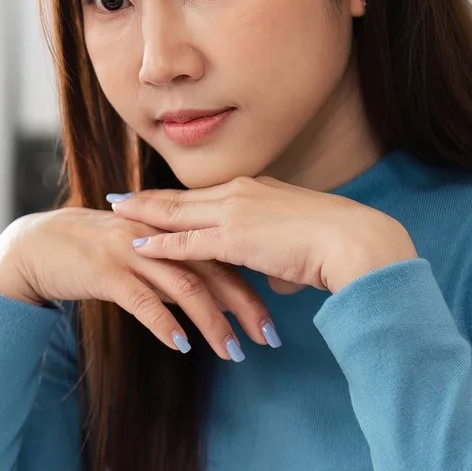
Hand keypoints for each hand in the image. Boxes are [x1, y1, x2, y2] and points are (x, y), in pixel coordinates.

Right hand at [0, 206, 274, 358]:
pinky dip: (165, 323)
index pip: (222, 257)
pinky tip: (182, 346)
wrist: (36, 246)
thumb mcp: (140, 261)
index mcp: (168, 231)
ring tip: (232, 353)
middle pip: (213, 270)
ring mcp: (131, 251)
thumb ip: (172, 274)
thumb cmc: (90, 256)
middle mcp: (156, 237)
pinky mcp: (105, 272)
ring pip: (185, 286)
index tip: (274, 318)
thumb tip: (208, 299)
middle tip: (268, 340)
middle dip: (244, 307)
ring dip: (212, 322)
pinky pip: (141, 300)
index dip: (252, 287)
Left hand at [115, 176, 415, 294]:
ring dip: (144, 214)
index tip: (155, 195)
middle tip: (118, 197)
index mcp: (260, 190)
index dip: (179, 195)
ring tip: (116, 214)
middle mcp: (243, 193)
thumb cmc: (340, 246)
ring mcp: (236, 212)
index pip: (207, 193)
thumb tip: (280, 279)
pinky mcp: (235, 238)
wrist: (356, 242)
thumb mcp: (303, 248)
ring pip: (178, 213)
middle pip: (184, 197)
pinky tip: (136, 246)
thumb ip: (283, 261)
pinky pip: (187, 241)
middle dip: (149, 198)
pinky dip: (159, 244)